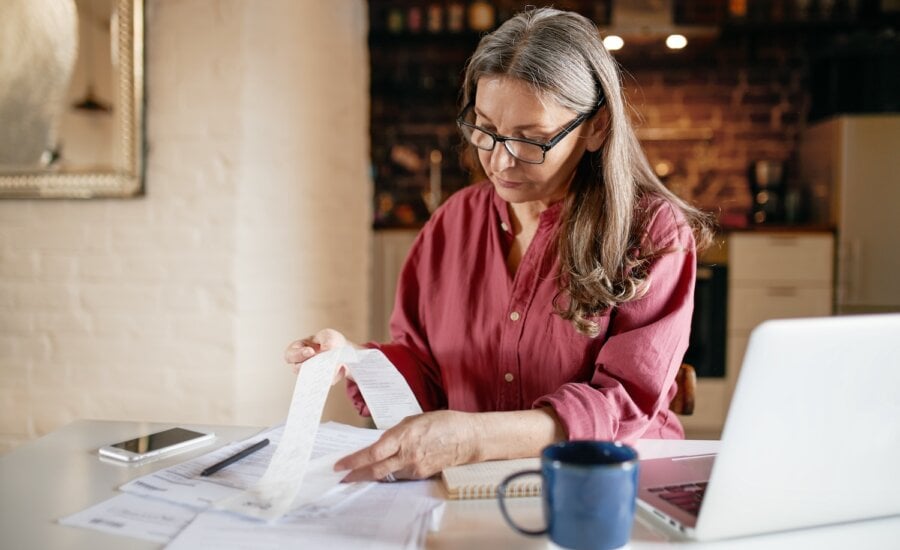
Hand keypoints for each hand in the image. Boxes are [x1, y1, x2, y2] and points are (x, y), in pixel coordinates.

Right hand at [284, 328, 351, 382]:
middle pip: (297, 369)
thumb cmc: (330, 341)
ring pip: (310, 377)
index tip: (311, 351)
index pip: (290, 354)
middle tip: (319, 361)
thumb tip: (326, 349)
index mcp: (298, 349)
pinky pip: (323, 382)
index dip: (298, 354)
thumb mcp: (329, 335)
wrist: (343, 351)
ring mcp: (311, 373)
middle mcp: (302, 363)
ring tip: (330, 366)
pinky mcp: (322, 380)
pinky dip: (330, 377)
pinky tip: (338, 371)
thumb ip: (327, 341)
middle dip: (308, 365)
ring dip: (319, 372)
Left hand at [334, 410, 480, 481]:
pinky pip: (399, 476)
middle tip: (342, 477)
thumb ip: (396, 433)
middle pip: (375, 469)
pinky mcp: (421, 474)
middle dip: (356, 474)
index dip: (354, 461)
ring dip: (370, 474)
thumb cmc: (443, 423)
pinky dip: (388, 473)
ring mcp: (415, 467)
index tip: (340, 465)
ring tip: (358, 473)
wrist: (468, 438)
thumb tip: (381, 443)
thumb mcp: (414, 420)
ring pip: (386, 475)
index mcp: (404, 437)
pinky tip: (382, 470)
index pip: (373, 453)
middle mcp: (407, 455)